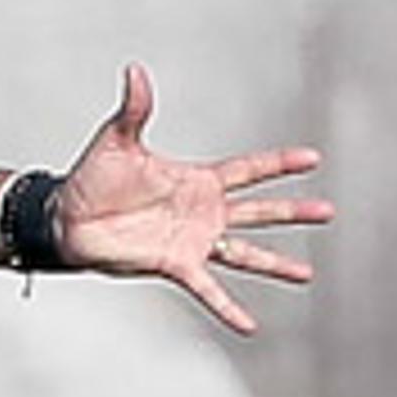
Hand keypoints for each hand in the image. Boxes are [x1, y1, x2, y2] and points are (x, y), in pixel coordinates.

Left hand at [53, 63, 333, 334]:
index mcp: (197, 180)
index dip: (280, 164)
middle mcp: (203, 212)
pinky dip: (228, 308)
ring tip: (307, 275)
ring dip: (276, 264)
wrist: (69, 219)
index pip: (249, 170)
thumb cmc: (92, 178)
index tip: (313, 158)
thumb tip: (135, 71)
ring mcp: (193, 241)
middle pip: (259, 211)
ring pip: (245, 253)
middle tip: (328, 212)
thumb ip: (135, 109)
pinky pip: (208, 290)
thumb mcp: (117, 140)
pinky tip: (249, 325)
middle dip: (293, 211)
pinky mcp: (176, 265)